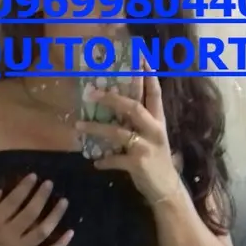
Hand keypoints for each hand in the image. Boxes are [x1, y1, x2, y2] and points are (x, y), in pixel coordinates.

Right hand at [0, 174, 73, 245]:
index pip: (12, 201)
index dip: (24, 187)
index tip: (34, 176)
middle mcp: (8, 237)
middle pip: (30, 213)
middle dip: (41, 196)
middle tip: (50, 184)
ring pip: (42, 231)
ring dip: (55, 216)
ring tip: (64, 202)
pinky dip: (60, 244)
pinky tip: (70, 232)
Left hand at [74, 61, 181, 202]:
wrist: (167, 190)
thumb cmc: (156, 162)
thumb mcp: (151, 139)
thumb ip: (136, 124)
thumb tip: (113, 109)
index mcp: (158, 121)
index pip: (154, 93)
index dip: (147, 74)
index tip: (140, 55)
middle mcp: (154, 130)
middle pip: (132, 107)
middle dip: (111, 98)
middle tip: (91, 91)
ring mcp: (146, 147)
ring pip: (118, 133)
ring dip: (96, 129)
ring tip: (78, 126)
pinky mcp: (138, 164)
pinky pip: (115, 159)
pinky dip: (104, 161)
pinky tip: (95, 162)